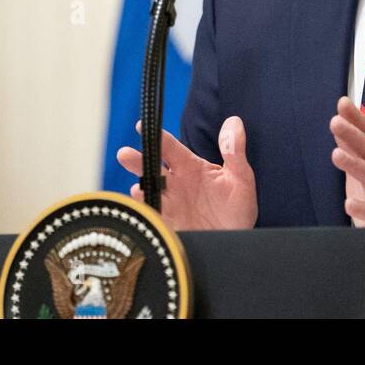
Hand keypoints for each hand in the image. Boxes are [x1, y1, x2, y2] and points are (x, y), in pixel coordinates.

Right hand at [116, 117, 256, 230]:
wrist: (236, 243)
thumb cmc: (238, 206)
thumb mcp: (241, 177)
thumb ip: (234, 151)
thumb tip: (234, 122)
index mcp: (190, 166)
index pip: (170, 147)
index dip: (157, 136)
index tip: (141, 126)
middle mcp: (175, 183)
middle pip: (150, 167)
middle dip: (136, 161)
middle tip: (124, 155)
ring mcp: (169, 204)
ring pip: (147, 193)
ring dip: (140, 191)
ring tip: (139, 189)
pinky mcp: (168, 225)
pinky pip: (152, 218)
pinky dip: (146, 214)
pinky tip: (146, 212)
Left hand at [330, 96, 364, 226]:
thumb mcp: (363, 166)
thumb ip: (351, 146)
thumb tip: (339, 120)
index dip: (357, 118)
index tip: (343, 103)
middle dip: (353, 135)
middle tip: (335, 122)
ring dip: (355, 165)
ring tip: (336, 155)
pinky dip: (362, 208)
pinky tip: (348, 204)